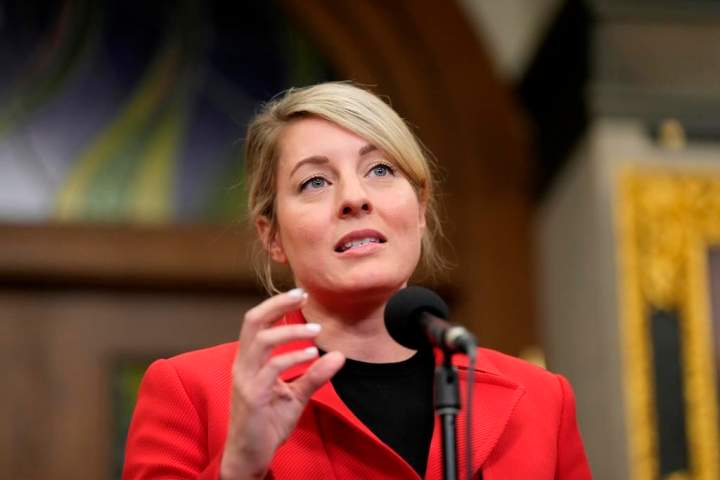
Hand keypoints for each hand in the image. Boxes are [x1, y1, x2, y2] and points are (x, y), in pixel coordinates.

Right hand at [220, 289, 344, 479]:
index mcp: (249, 360)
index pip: (256, 321)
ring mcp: (245, 379)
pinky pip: (271, 368)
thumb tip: (338, 356)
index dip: (276, 304)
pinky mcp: (252, 396)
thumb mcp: (296, 395)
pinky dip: (292, 357)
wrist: (250, 455)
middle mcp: (243, 365)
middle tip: (302, 296)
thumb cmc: (268, 423)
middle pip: (253, 321)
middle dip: (277, 304)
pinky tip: (311, 355)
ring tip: (316, 331)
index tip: (300, 294)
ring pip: (261, 340)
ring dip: (290, 331)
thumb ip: (314, 375)